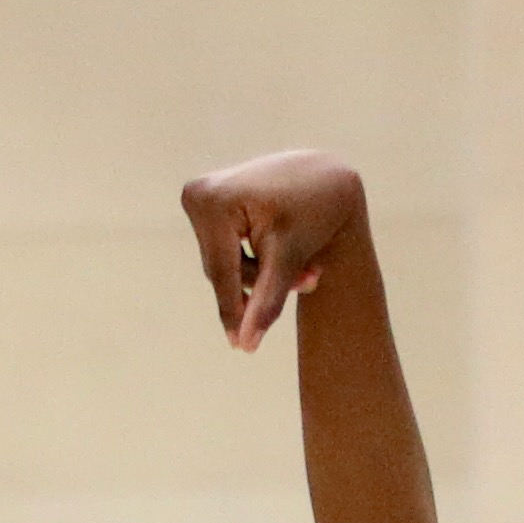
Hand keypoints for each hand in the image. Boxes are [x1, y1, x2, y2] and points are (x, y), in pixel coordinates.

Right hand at [181, 151, 366, 348]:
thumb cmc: (313, 211)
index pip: (222, 270)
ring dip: (263, 274)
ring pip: (225, 262)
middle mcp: (198, 195)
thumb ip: (267, 300)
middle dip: (262, 283)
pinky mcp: (208, 203)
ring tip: (308, 272)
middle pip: (222, 267)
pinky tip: (284, 256)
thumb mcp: (290, 256)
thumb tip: (245, 345)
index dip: (234, 311)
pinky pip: (226, 249)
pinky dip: (255, 259)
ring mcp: (200, 197)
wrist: (325, 175)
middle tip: (309, 283)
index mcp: (213, 201)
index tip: (241, 347)